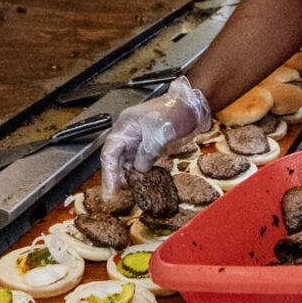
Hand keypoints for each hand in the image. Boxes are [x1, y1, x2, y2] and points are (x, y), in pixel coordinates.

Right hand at [100, 78, 210, 195]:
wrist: (193, 104)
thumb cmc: (175, 110)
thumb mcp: (158, 133)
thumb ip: (146, 153)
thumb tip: (139, 169)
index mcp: (126, 126)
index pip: (110, 151)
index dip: (108, 172)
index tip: (111, 189)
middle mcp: (129, 133)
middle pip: (115, 158)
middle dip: (113, 177)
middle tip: (114, 197)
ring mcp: (139, 139)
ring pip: (127, 161)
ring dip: (126, 176)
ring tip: (127, 192)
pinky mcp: (151, 145)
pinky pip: (140, 161)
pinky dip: (139, 173)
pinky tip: (140, 183)